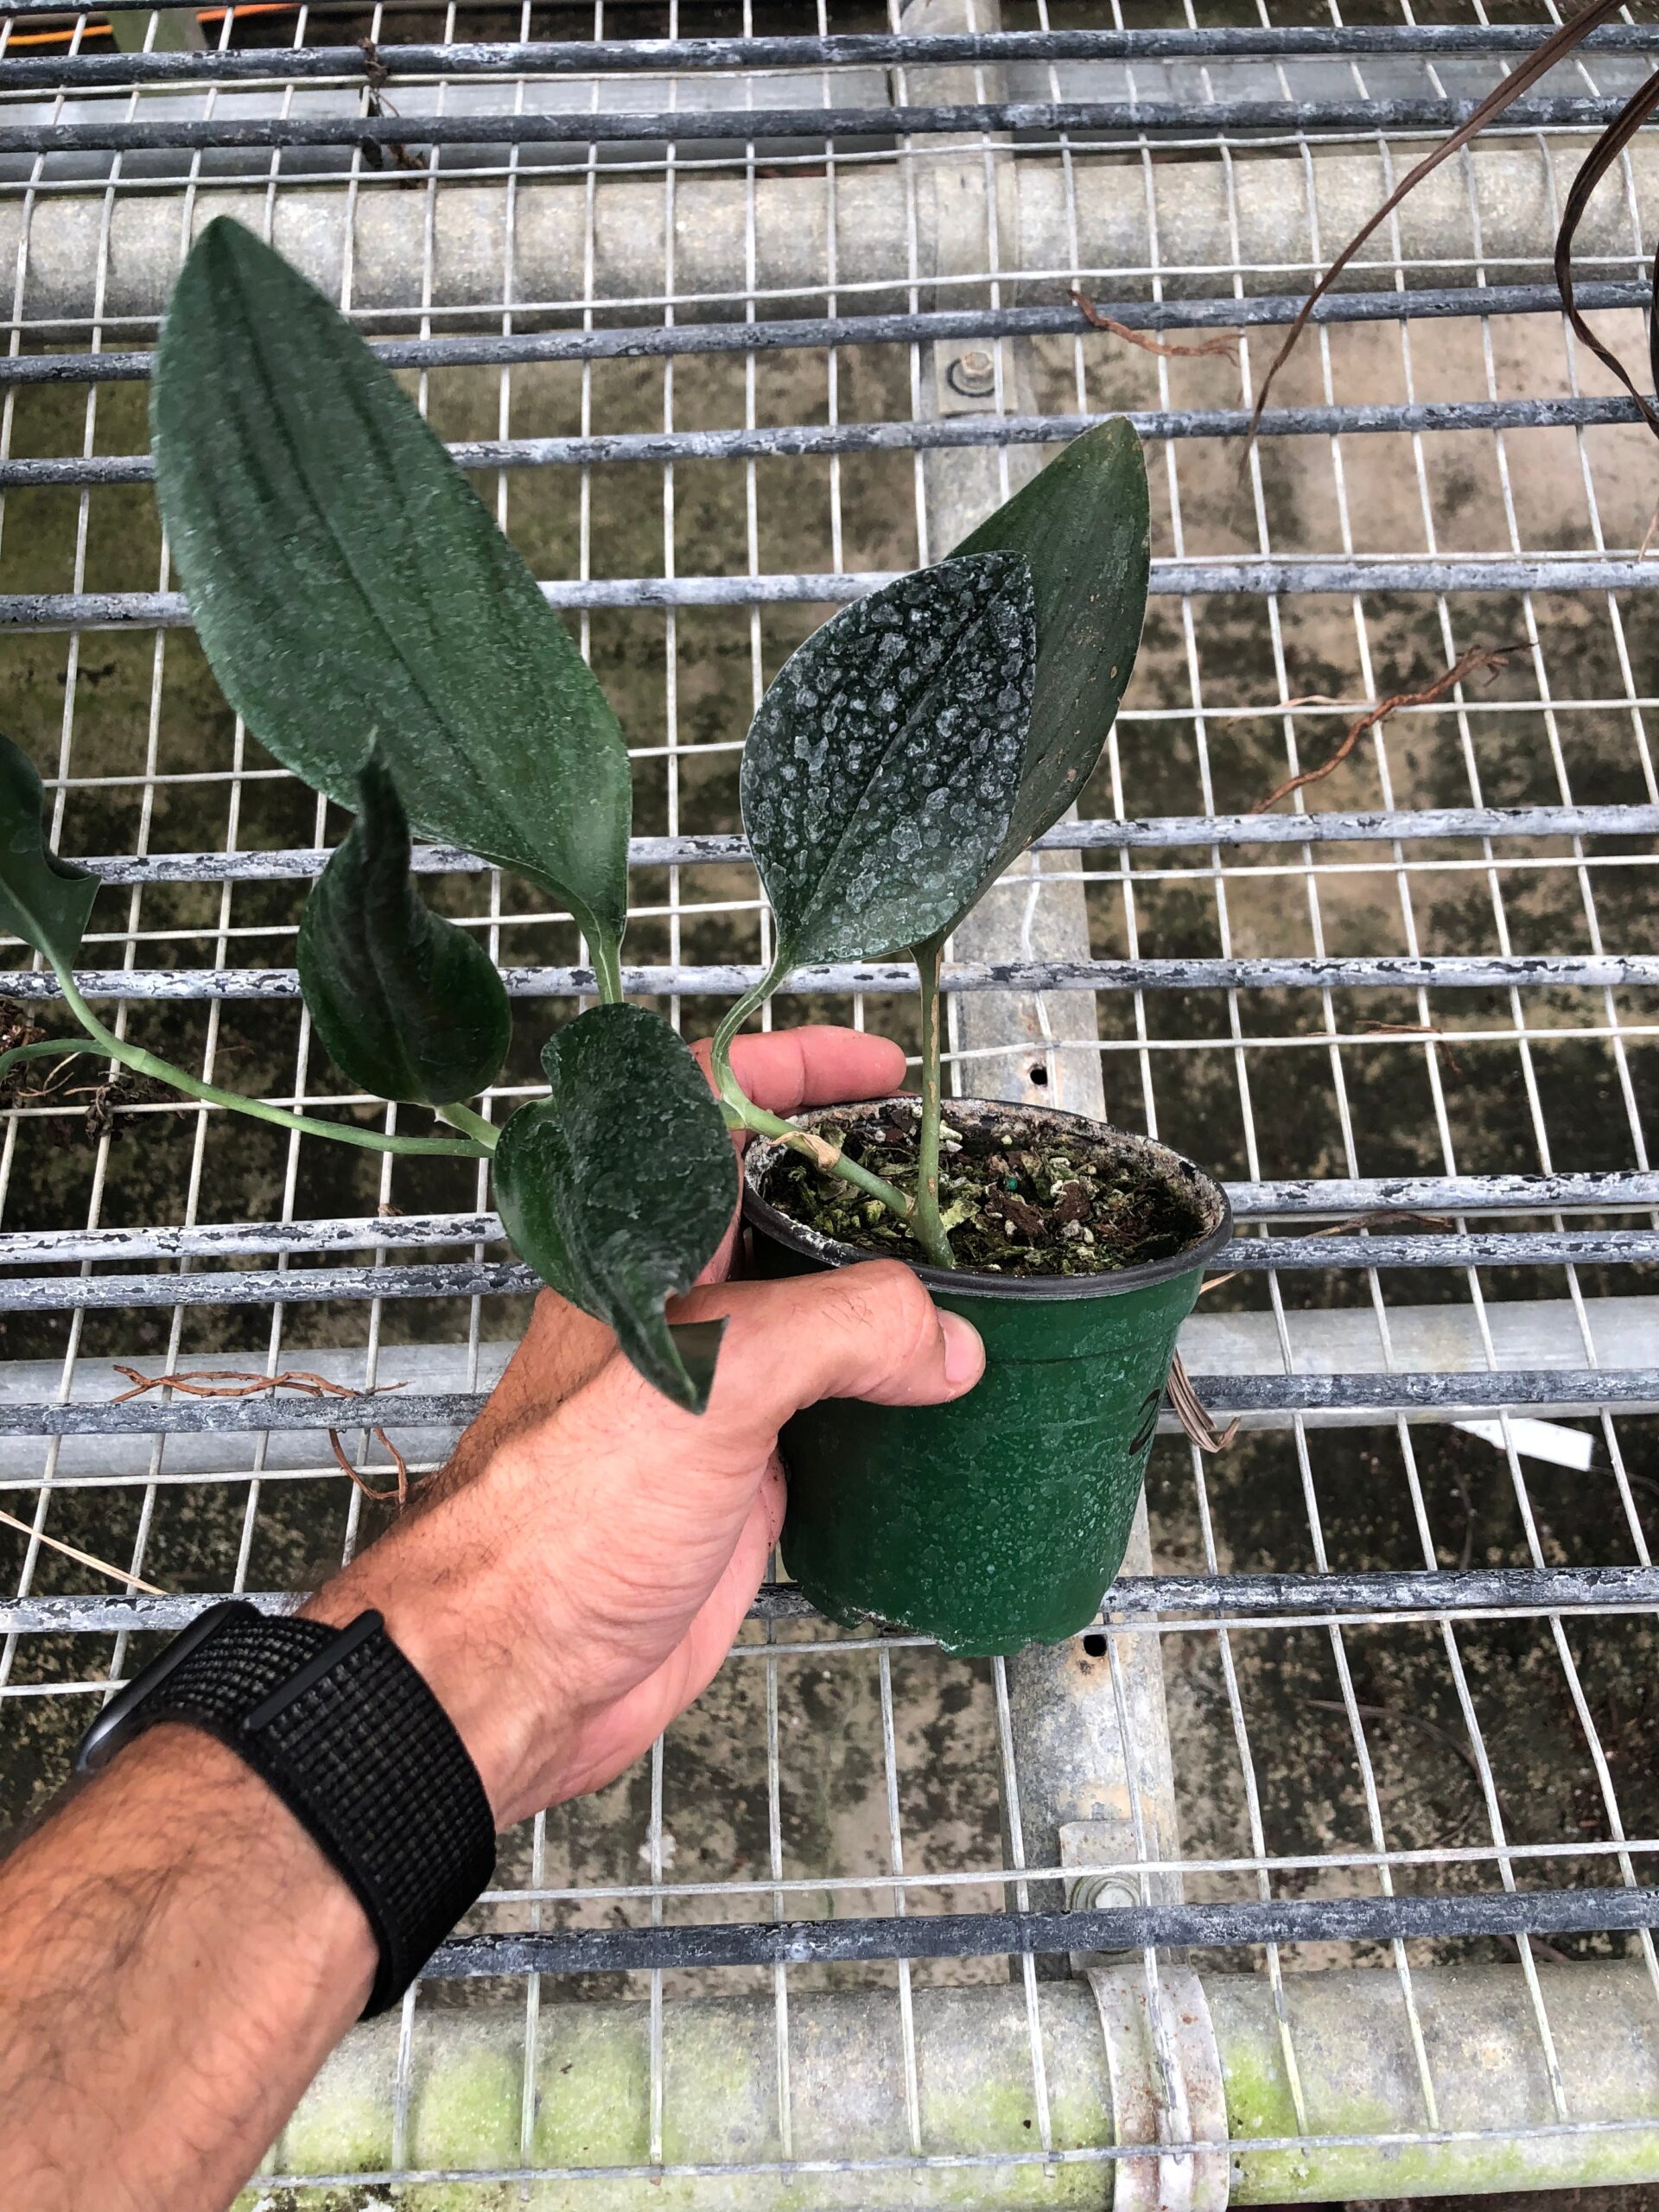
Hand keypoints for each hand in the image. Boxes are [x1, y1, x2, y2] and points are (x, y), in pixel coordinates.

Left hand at [304, 1026, 983, 1827]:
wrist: (512, 1673)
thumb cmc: (555, 1518)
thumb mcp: (711, 1383)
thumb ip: (841, 1330)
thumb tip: (945, 1337)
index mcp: (640, 1250)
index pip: (710, 1109)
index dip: (791, 1066)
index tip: (880, 1070)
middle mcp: (677, 1310)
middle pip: (780, 1206)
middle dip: (866, 1185)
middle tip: (954, 1189)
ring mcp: (713, 1394)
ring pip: (819, 1314)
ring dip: (894, 1299)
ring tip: (981, 1286)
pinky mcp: (743, 1475)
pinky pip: (837, 1410)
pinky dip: (898, 1399)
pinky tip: (952, 1405)